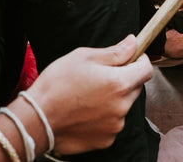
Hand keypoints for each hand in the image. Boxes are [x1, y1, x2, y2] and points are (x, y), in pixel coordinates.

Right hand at [24, 35, 152, 154]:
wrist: (36, 119)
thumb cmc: (57, 85)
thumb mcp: (84, 57)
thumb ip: (114, 52)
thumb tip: (133, 43)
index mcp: (119, 83)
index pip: (146, 70)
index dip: (140, 60)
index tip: (132, 58)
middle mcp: (122, 106)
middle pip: (134, 87)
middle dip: (123, 79)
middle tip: (100, 76)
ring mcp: (115, 125)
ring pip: (123, 106)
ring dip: (113, 99)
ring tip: (88, 96)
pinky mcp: (106, 140)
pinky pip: (112, 123)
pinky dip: (104, 116)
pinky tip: (85, 112)